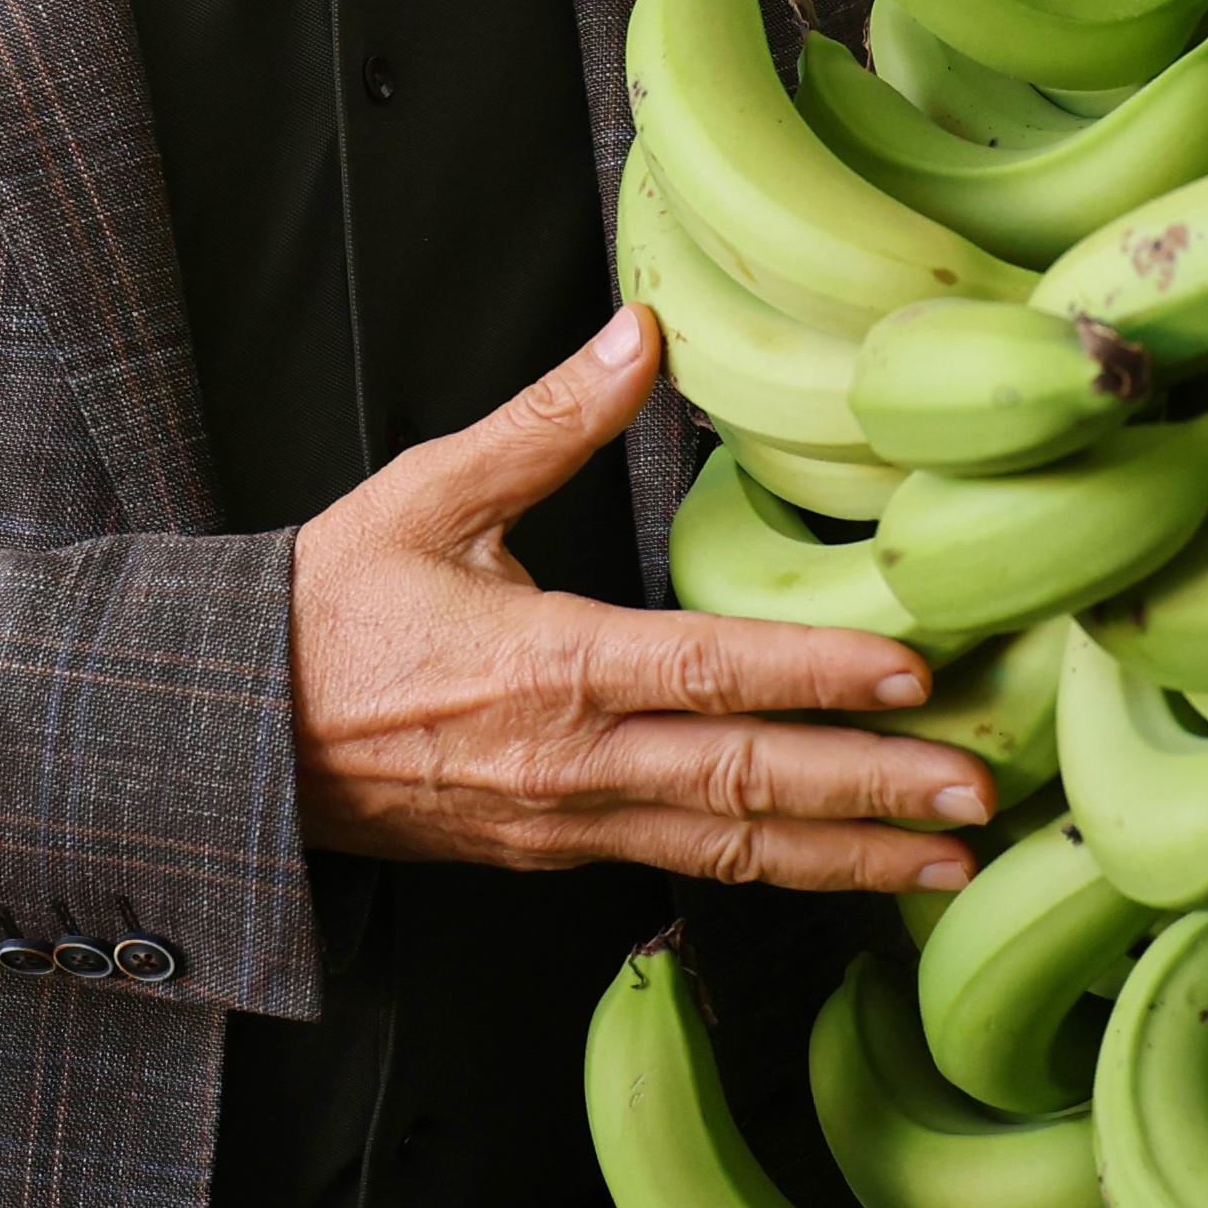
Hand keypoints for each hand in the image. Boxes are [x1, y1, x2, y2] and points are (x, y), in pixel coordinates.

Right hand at [293, 306, 990, 894]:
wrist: (228, 736)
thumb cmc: (324, 610)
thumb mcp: (425, 494)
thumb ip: (545, 421)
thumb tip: (643, 335)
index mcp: (547, 668)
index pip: (711, 677)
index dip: (817, 677)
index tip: (914, 677)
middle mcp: (568, 764)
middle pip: (744, 787)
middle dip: (871, 794)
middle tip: (979, 797)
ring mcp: (562, 824)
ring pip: (726, 849)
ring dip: (845, 857)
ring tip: (946, 859)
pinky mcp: (549, 852)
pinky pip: (681, 867)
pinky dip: (771, 872)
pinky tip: (842, 869)